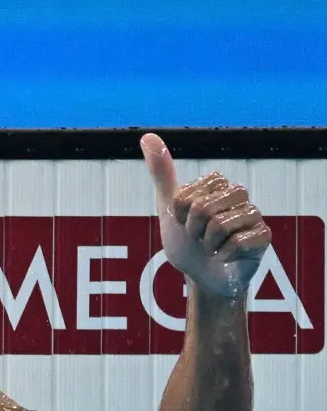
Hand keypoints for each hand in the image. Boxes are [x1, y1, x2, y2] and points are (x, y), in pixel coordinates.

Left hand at [141, 133, 271, 297]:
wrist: (200, 275)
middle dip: (193, 229)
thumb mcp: (169, 206)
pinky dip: (224, 255)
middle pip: (204, 207)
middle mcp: (239, 196)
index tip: (185, 222)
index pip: (188, 195)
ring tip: (213, 246)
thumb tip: (147, 135)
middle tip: (199, 237)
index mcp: (218, 185)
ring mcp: (254, 215)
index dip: (180, 213)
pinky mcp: (264, 237)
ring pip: (221, 224)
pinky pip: (240, 242)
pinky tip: (227, 256)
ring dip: (208, 243)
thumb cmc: (187, 241)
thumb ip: (161, 172)